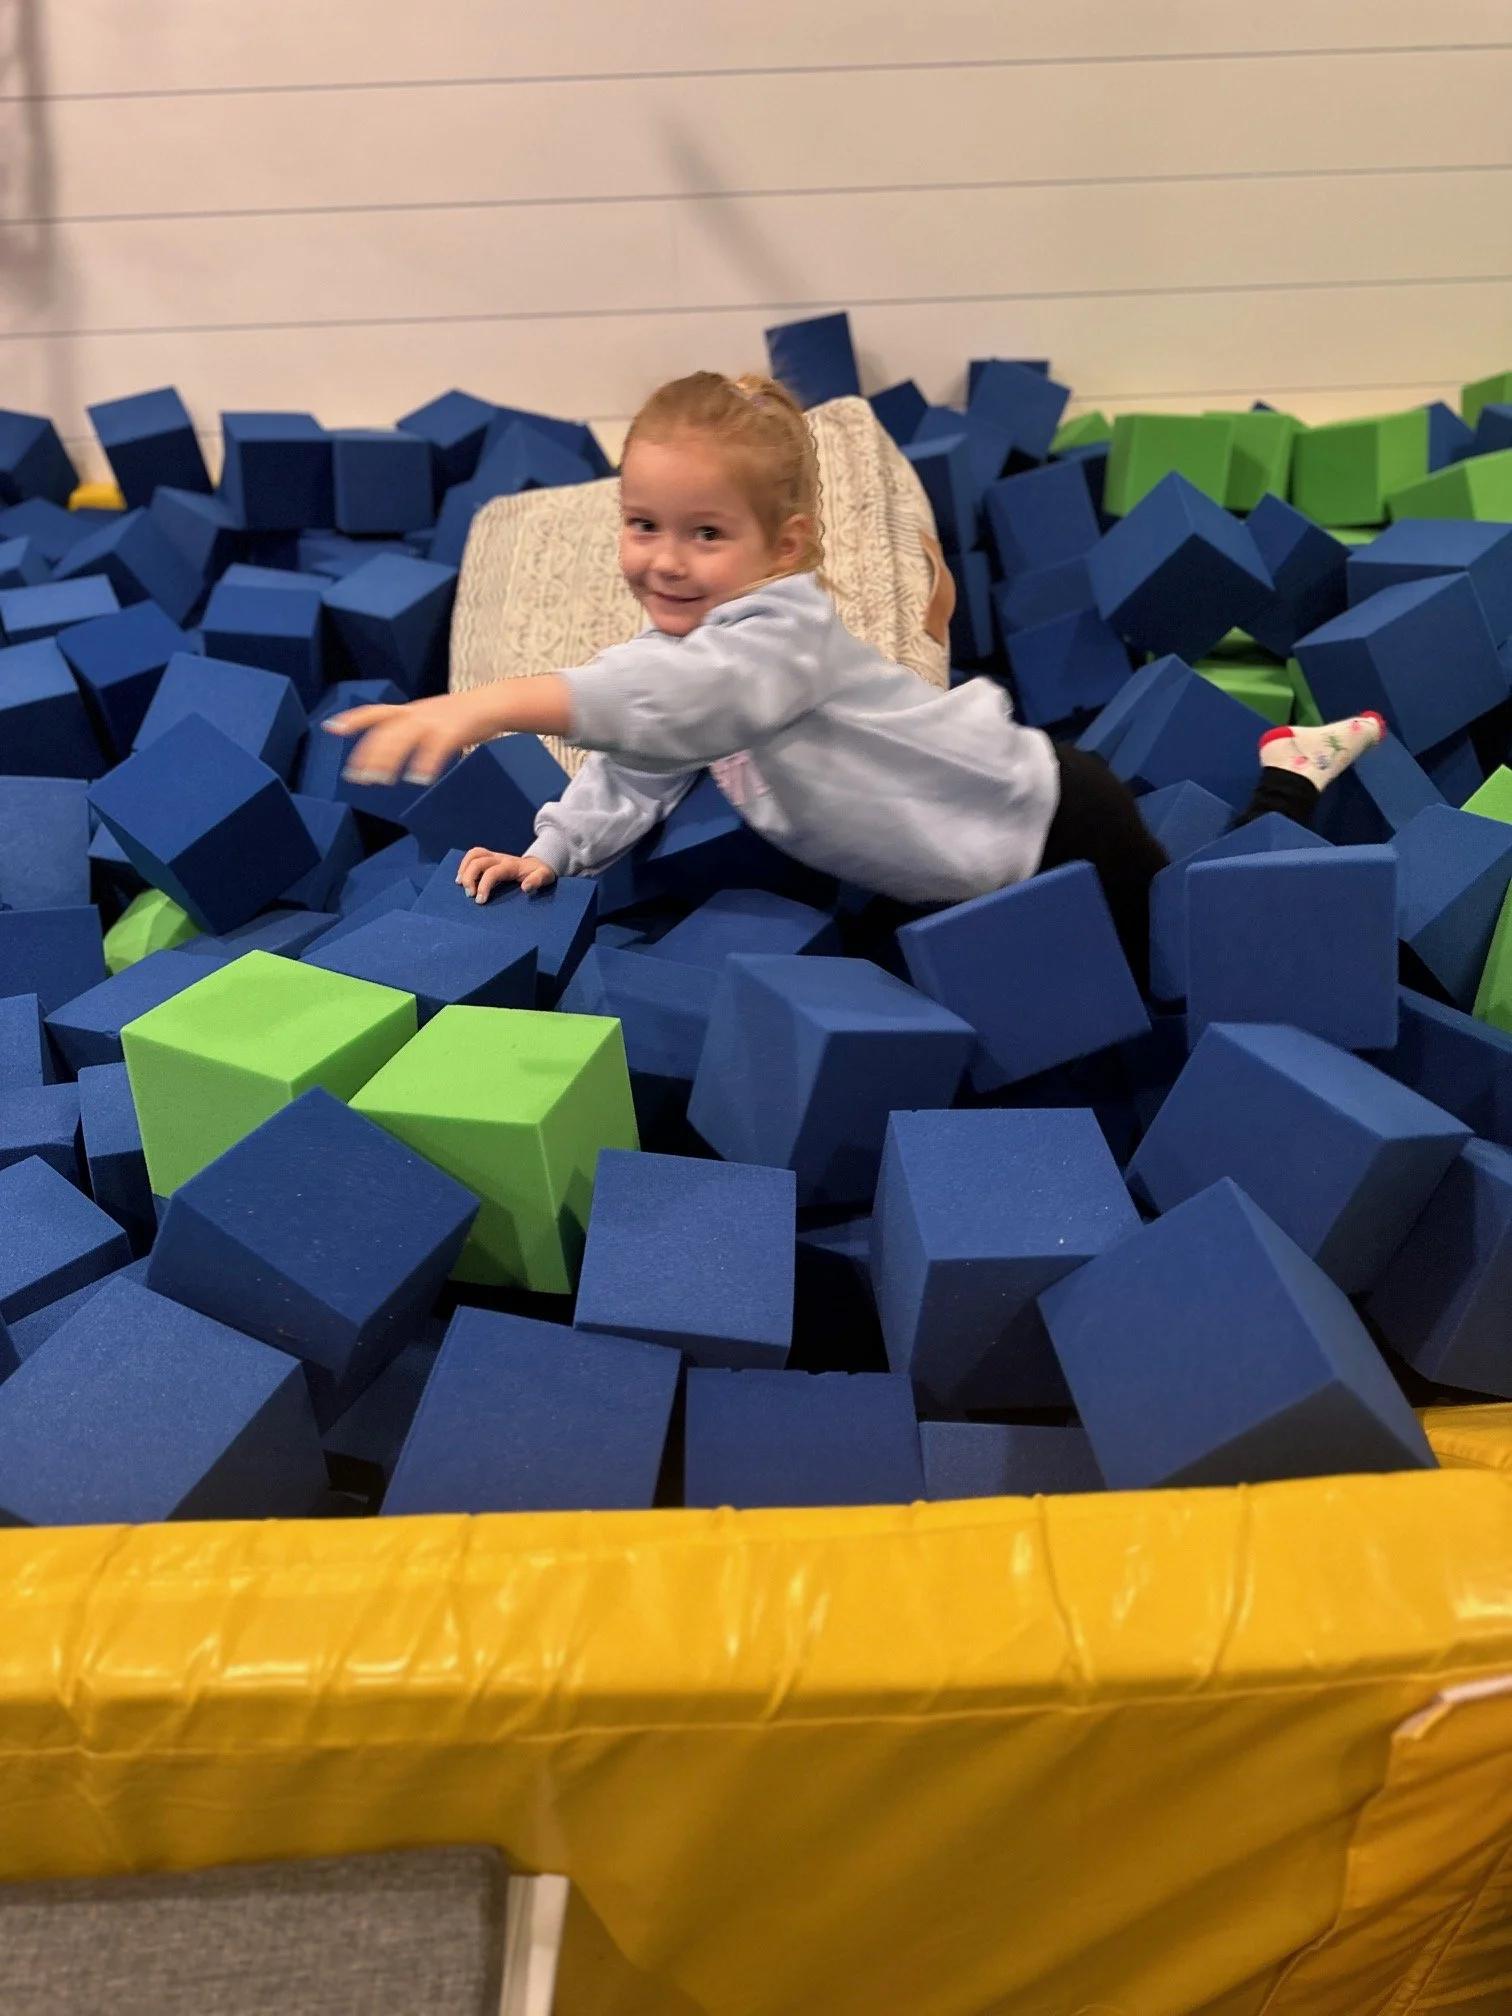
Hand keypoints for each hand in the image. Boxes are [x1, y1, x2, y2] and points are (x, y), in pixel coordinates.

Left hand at [324, 675, 573, 786]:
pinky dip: (426, 763)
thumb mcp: (432, 717)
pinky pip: (436, 748)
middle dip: (369, 754)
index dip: (353, 720)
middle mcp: (418, 714)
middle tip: (356, 777)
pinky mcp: (454, 730)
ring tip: (378, 780)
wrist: (495, 702)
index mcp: (412, 712)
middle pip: (385, 731)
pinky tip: (419, 778)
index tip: (331, 728)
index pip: (376, 713)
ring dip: (389, 760)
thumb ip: (412, 730)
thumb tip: (391, 750)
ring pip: (404, 738)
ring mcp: (435, 721)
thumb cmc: (463, 717)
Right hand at [457, 847, 557, 900]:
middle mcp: (500, 858)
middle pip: (478, 861)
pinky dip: (464, 865)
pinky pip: (474, 855)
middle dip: (470, 878)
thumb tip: (525, 888)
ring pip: (474, 854)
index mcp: (512, 865)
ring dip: (464, 869)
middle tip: (470, 896)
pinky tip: (462, 878)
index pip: (492, 872)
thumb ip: (538, 881)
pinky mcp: (490, 857)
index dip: (484, 886)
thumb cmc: (541, 873)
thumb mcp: (545, 877)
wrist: (539, 864)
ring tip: (460, 885)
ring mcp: (494, 856)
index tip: (480, 901)